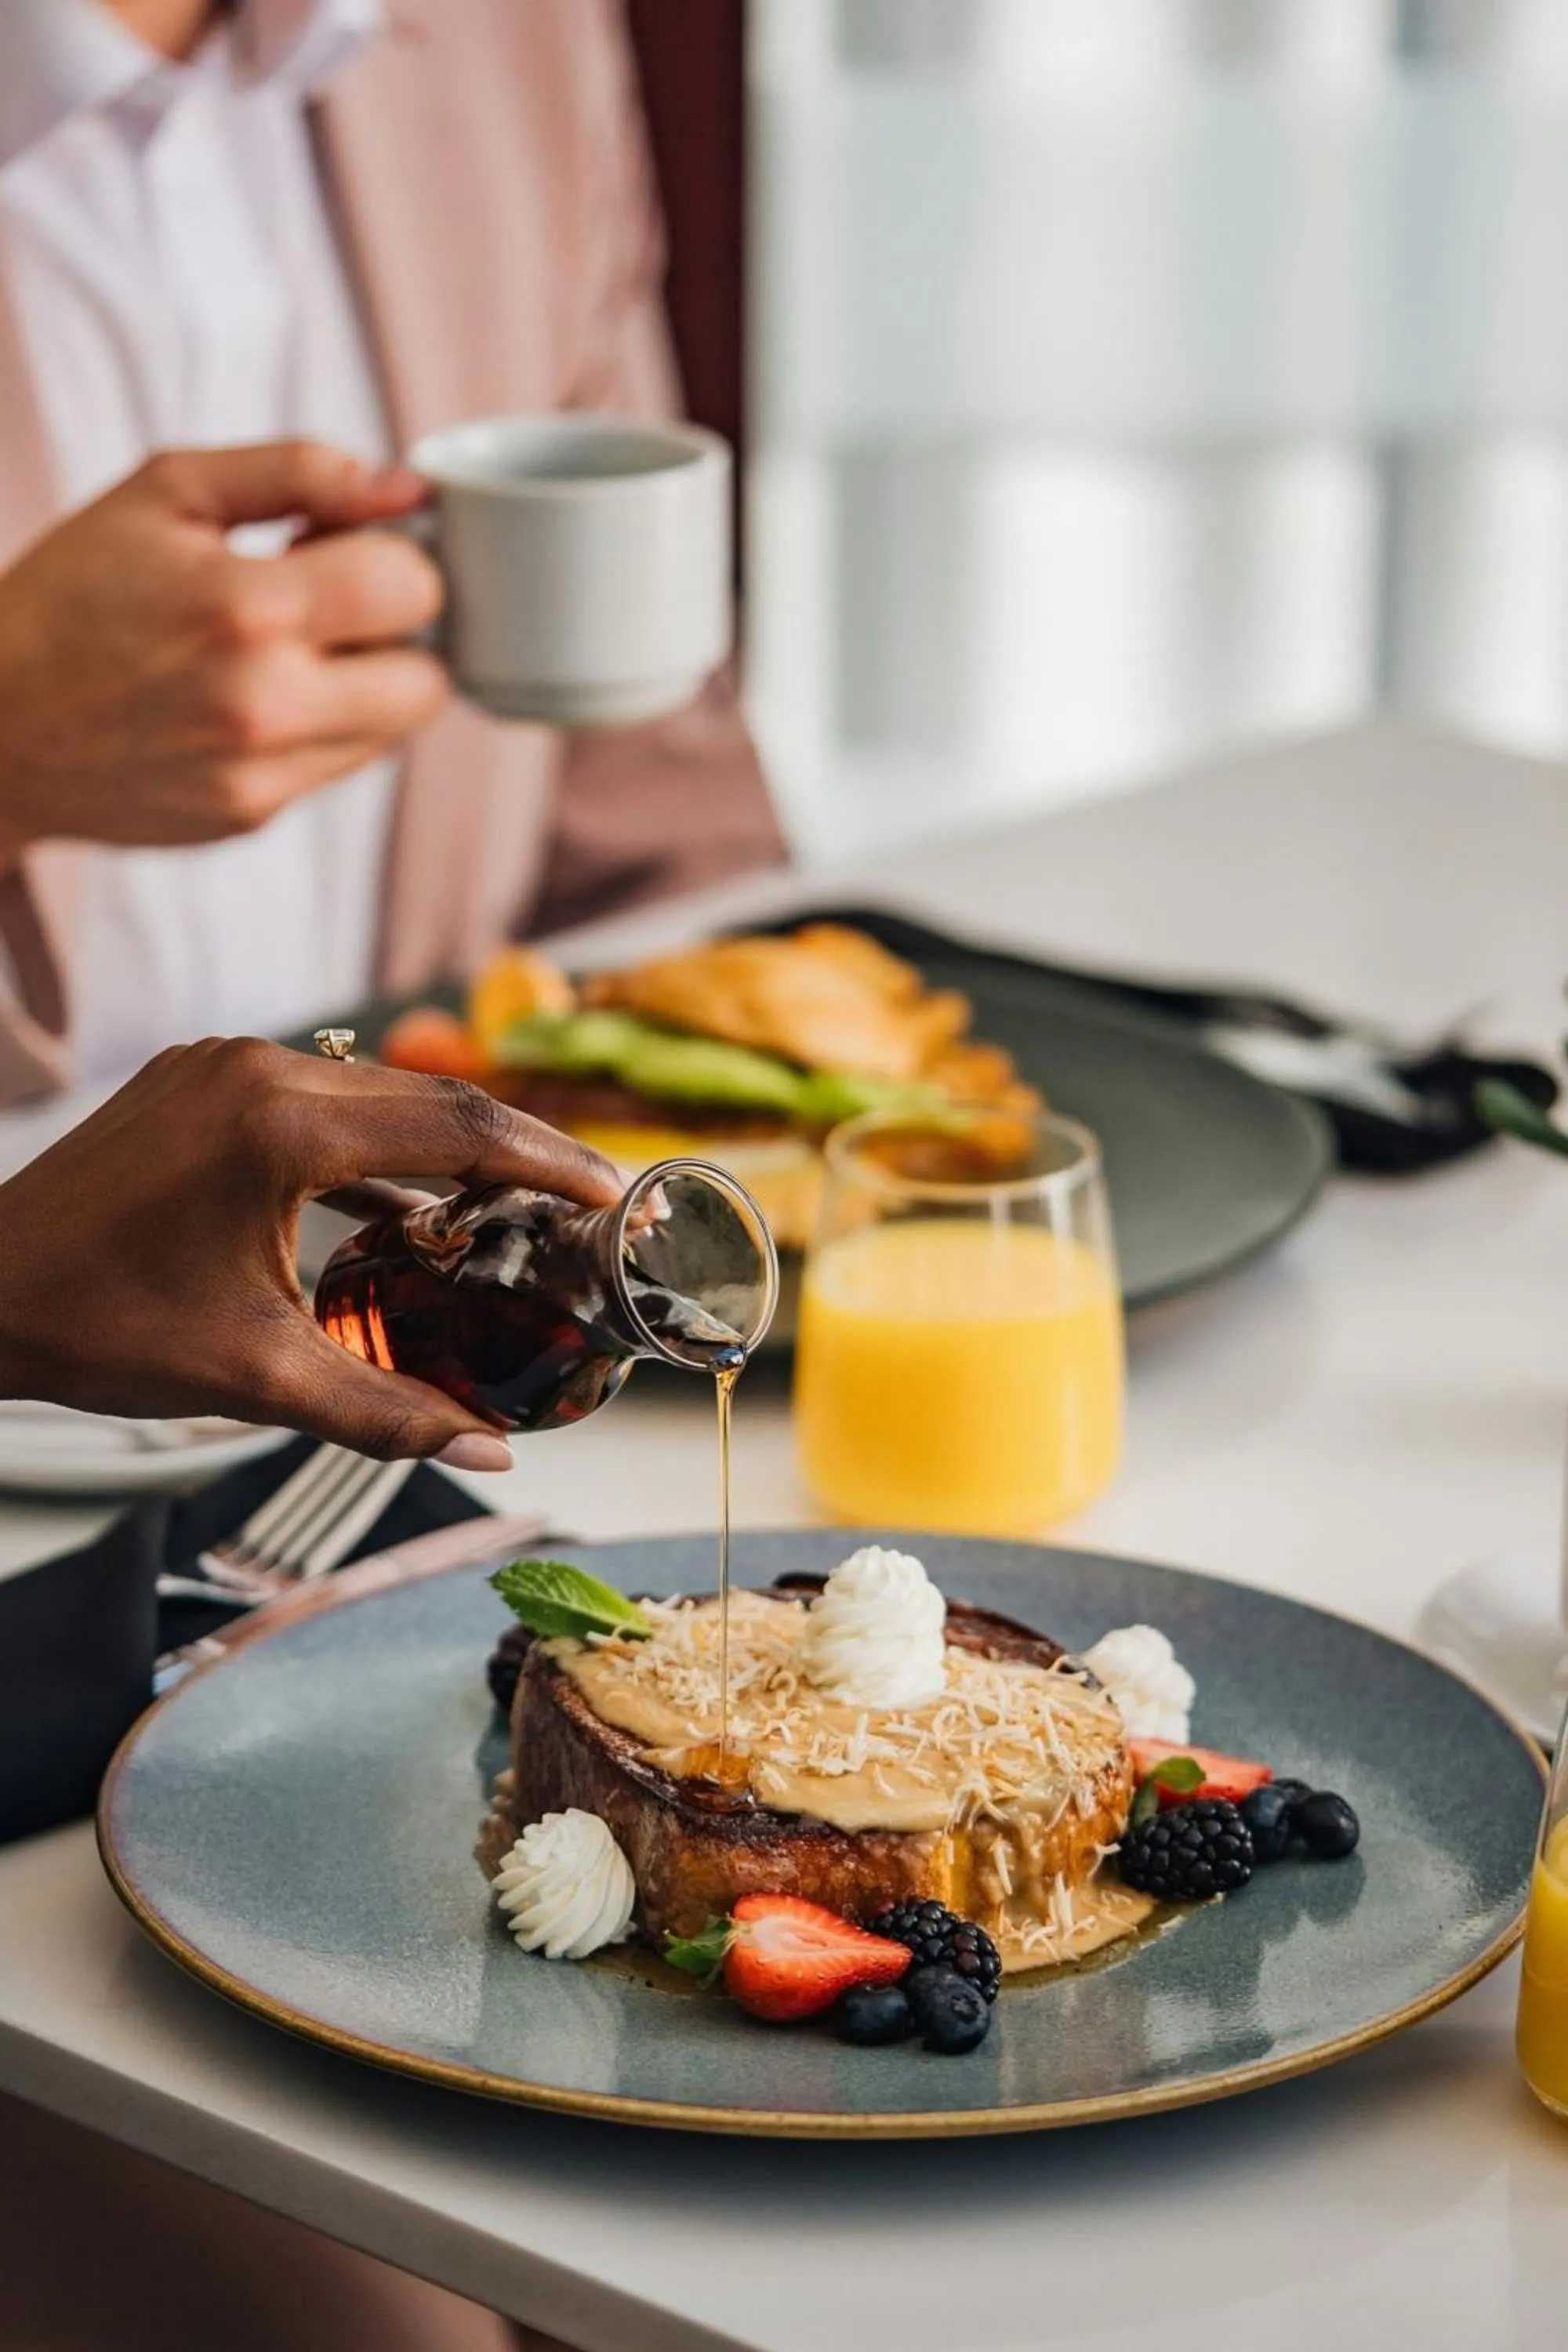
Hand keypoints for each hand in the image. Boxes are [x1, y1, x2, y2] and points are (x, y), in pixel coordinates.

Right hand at [0, 442, 447, 857]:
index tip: (347, 550)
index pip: (414, 588)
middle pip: (429, 679)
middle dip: (398, 634)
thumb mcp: (167, 491)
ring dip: (369, 685)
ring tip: (289, 651)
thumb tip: (403, 488)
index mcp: (248, 607)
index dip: (394, 560)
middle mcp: (266, 703)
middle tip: (335, 606)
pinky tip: (253, 698)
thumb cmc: (71, 592)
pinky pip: (340, 765)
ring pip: (396, 731)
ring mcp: (263, 773)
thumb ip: (297, 472)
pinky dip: (321, 729)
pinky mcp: (253, 814)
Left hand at [0, 1041, 622, 1467]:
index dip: (550, 1160)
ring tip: (511, 1205)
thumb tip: (492, 1450)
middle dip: (516, 1149)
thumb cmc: (102, 1328)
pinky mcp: (200, 1079)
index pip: (458, 1128)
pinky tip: (408, 1207)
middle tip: (585, 1201)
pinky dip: (377, 1146)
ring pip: (376, 1094)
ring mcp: (225, 1065)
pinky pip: (319, 1099)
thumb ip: (385, 1411)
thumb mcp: (257, 1378)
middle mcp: (259, 1069)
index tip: (614, 1192)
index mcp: (282, 1126)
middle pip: (429, 1098)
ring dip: (446, 1145)